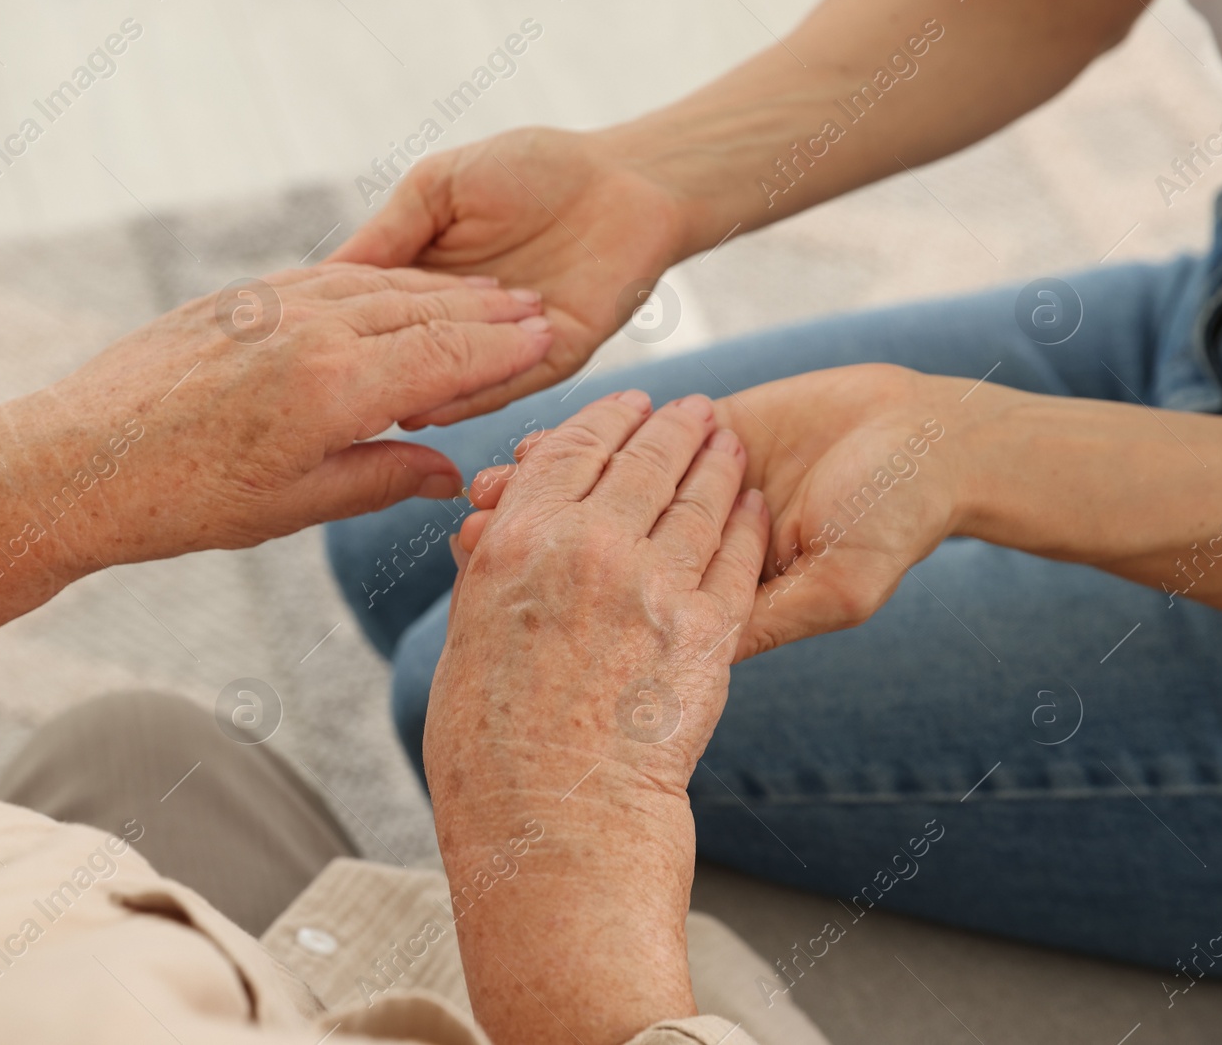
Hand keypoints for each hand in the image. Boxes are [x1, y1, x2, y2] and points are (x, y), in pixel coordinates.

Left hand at [0, 264, 553, 569]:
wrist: (77, 458)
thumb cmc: (181, 499)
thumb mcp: (291, 506)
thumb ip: (378, 479)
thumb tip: (446, 473)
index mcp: (331, 390)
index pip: (444, 359)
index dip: (503, 350)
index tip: (549, 337)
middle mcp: (310, 332)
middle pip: (424, 312)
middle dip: (488, 312)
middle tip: (539, 309)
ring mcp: (274, 305)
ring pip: (381, 287)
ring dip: (441, 290)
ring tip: (487, 295)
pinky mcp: (243, 298)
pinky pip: (332, 278)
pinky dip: (382, 281)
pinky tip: (402, 287)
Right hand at [329, 127, 689, 426]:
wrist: (623, 177)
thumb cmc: (533, 169)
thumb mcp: (436, 188)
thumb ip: (388, 233)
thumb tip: (325, 275)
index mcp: (430, 286)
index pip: (373, 320)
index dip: (334, 335)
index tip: (283, 359)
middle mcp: (462, 327)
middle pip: (404, 360)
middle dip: (361, 379)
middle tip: (310, 405)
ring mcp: (506, 348)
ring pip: (450, 382)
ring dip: (409, 395)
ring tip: (362, 414)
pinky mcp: (552, 358)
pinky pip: (504, 384)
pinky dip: (467, 395)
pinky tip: (428, 406)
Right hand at [425, 391, 768, 1044]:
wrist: (552, 821)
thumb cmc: (490, 746)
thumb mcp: (469, 640)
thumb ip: (491, 576)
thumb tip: (491, 537)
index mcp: (518, 542)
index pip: (569, 451)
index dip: (604, 418)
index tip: (628, 401)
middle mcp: (587, 547)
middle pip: (642, 460)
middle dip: (672, 425)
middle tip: (692, 407)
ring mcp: (653, 585)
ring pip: (697, 498)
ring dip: (717, 461)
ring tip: (729, 440)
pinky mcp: (708, 630)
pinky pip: (734, 557)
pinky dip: (745, 523)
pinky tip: (752, 505)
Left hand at [458, 366, 968, 661]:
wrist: (928, 445)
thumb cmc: (892, 523)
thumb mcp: (831, 586)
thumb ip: (762, 618)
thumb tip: (689, 656)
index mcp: (709, 596)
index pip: (625, 611)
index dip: (566, 605)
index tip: (506, 592)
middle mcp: (683, 551)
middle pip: (594, 554)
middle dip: (533, 544)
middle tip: (474, 533)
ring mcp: (680, 497)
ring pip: (595, 498)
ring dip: (542, 494)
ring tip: (489, 491)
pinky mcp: (687, 440)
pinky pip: (619, 448)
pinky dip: (575, 449)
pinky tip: (530, 450)